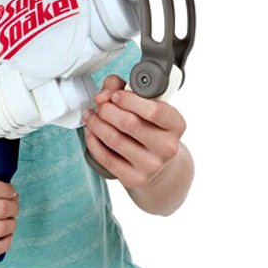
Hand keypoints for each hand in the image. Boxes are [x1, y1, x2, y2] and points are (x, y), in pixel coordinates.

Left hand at [82, 74, 186, 189]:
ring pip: (115, 140)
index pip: (154, 111)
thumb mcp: (148, 106)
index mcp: (175, 125)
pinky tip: (91, 131)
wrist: (159, 166)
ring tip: (92, 115)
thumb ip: (125, 89)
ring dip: (97, 124)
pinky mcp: (134, 178)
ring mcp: (150, 165)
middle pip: (129, 123)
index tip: (115, 95)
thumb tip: (104, 93)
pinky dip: (93, 141)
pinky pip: (106, 158)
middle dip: (108, 110)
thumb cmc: (151, 129)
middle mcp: (166, 147)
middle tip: (100, 105)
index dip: (129, 99)